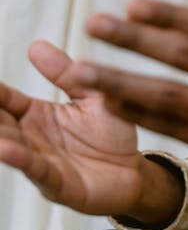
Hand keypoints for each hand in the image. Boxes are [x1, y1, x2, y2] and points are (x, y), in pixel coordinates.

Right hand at [0, 42, 180, 218]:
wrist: (133, 170)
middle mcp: (33, 138)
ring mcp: (42, 161)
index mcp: (38, 115)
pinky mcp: (58, 183)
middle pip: (0, 123)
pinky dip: (20, 160)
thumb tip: (36, 46)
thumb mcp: (90, 96)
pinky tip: (5, 149)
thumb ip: (66, 74)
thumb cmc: (111, 134)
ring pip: (11, 146)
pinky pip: (36, 170)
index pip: (6, 99)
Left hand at [72, 0, 187, 177]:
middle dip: (136, 40)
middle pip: (185, 57)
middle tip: (93, 23)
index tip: (131, 4)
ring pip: (172, 97)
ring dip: (123, 83)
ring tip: (81, 71)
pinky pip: (176, 129)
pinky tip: (108, 102)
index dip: (170, 15)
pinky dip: (141, 115)